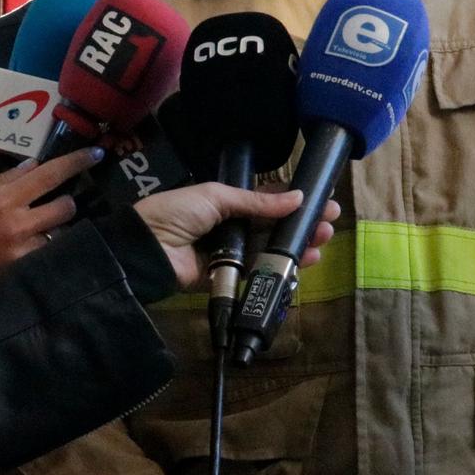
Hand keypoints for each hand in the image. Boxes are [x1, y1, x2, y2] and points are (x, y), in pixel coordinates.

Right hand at [0, 148, 100, 294]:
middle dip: (65, 201)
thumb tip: (32, 167)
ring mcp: (22, 251)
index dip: (76, 162)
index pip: (49, 174)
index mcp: (0, 198)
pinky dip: (46, 248)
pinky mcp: (23, 272)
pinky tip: (33, 248)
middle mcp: (17, 223)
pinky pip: (48, 253)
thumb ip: (1, 181)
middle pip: (65, 205)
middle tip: (54, 202)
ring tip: (39, 228)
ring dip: (55, 227)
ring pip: (61, 232)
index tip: (97, 154)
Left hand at [134, 185, 339, 289]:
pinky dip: (278, 268)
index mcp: (226, 202)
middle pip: (273, 226)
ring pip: (269, 249)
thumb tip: (297, 198)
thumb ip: (257, 202)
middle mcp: (231, 226)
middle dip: (301, 224)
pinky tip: (301, 262)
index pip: (266, 201)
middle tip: (329, 223)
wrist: (146, 248)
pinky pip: (256, 272)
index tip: (321, 200)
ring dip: (296, 245)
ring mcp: (230, 252)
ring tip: (322, 241)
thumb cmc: (177, 212)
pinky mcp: (227, 277)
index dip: (293, 202)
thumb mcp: (217, 197)